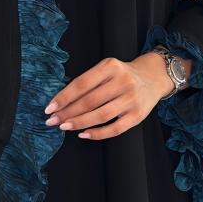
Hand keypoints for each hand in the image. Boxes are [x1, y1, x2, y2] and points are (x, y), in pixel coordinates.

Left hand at [43, 51, 191, 140]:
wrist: (153, 78)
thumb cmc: (122, 75)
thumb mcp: (107, 69)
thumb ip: (89, 81)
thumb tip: (62, 101)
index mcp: (110, 66)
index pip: (82, 83)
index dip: (64, 97)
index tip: (49, 108)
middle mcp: (122, 81)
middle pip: (89, 101)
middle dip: (67, 112)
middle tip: (52, 120)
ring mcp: (131, 99)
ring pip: (100, 115)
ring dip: (79, 123)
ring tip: (64, 126)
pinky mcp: (138, 115)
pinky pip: (115, 128)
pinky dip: (97, 133)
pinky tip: (83, 134)